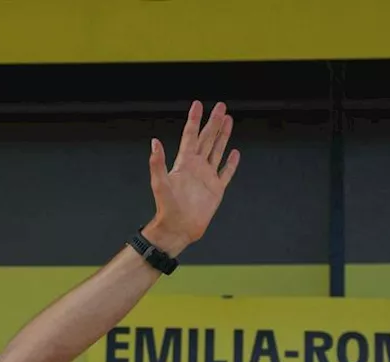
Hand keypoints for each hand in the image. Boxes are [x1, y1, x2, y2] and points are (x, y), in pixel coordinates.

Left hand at [144, 101, 240, 255]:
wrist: (178, 229)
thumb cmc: (166, 208)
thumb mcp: (159, 183)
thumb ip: (157, 163)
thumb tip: (154, 142)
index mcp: (184, 163)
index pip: (190, 136)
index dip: (194, 120)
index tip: (198, 104)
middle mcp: (196, 167)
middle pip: (207, 139)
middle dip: (214, 122)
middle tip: (221, 106)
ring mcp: (207, 177)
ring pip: (217, 150)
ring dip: (223, 136)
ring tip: (229, 120)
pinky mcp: (216, 189)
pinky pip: (226, 173)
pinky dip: (231, 163)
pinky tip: (235, 153)